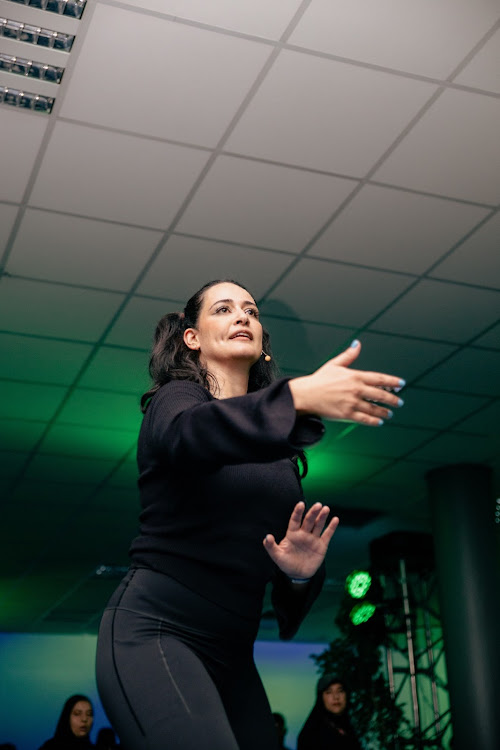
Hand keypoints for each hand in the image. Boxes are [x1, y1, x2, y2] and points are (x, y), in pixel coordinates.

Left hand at [263, 501, 338, 579]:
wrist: (298, 574)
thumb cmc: (286, 563)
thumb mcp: (277, 556)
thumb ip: (271, 547)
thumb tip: (267, 537)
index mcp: (292, 534)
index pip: (295, 520)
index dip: (297, 512)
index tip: (300, 504)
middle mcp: (303, 533)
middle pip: (308, 521)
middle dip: (313, 513)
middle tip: (318, 505)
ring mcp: (313, 539)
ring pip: (318, 525)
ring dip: (322, 517)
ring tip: (325, 508)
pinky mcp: (321, 545)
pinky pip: (327, 535)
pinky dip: (331, 527)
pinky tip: (335, 519)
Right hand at [288, 340, 404, 425]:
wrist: (305, 395)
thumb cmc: (318, 380)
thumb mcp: (334, 364)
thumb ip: (349, 355)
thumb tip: (357, 344)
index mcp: (354, 376)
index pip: (379, 378)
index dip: (393, 382)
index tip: (401, 384)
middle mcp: (355, 389)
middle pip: (380, 395)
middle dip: (392, 399)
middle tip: (399, 402)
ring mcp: (352, 402)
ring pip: (374, 408)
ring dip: (385, 412)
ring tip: (390, 414)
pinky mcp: (346, 414)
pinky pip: (365, 419)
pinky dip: (374, 421)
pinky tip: (379, 422)